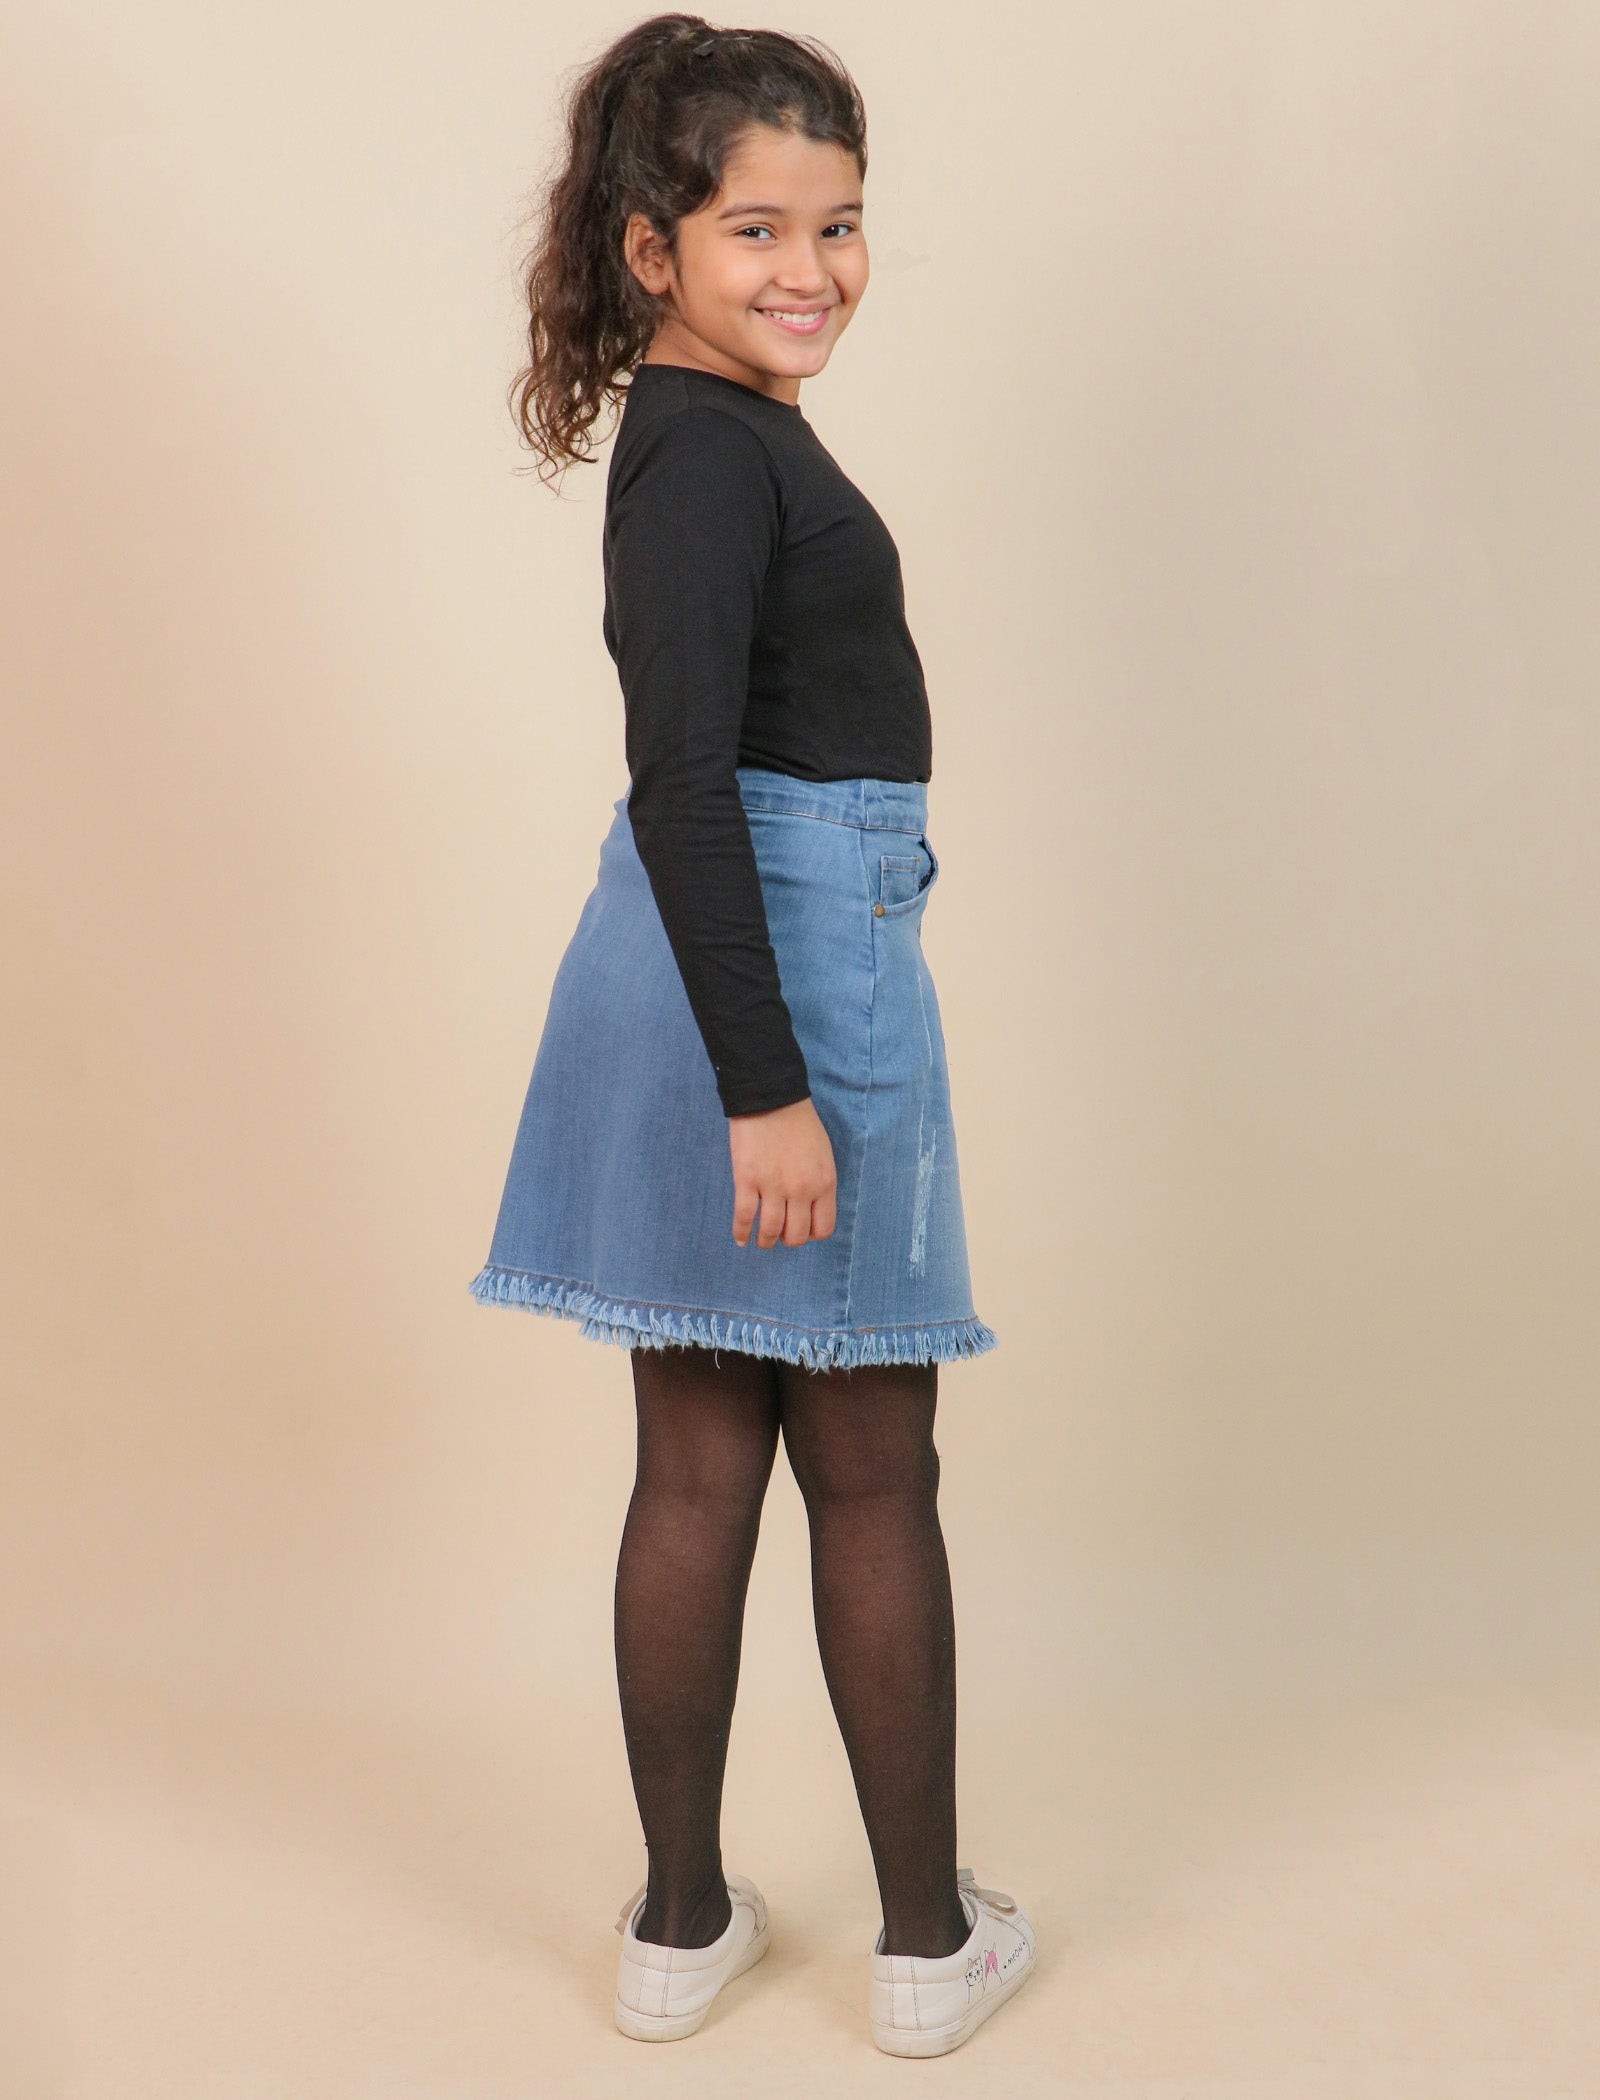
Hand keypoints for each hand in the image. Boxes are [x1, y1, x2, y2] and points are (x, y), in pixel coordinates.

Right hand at [728, 1095, 836, 1247]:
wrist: (771, 1098)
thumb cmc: (799, 1123)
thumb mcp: (823, 1155)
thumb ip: (819, 1183)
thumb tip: (810, 1208)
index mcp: (824, 1183)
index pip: (823, 1227)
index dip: (811, 1234)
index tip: (801, 1229)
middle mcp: (801, 1190)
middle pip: (796, 1235)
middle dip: (788, 1239)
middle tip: (780, 1234)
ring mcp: (773, 1187)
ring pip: (770, 1231)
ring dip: (765, 1241)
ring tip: (761, 1241)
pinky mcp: (747, 1180)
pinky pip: (744, 1217)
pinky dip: (741, 1232)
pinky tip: (740, 1238)